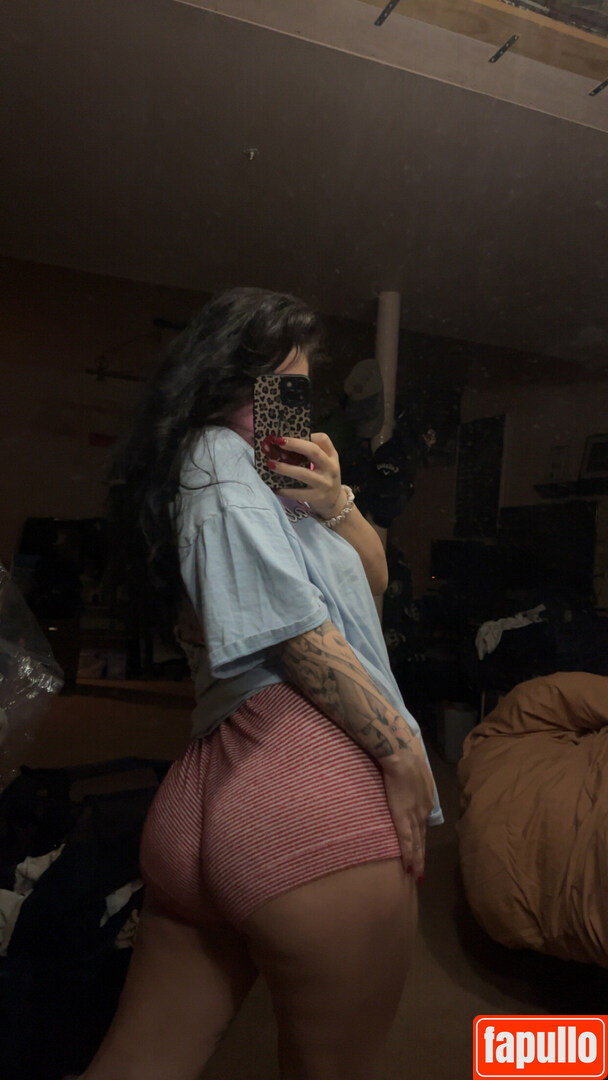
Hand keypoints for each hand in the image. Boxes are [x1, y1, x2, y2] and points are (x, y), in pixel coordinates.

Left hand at [264, 432, 345, 519]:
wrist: (335, 503)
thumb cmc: (324, 478)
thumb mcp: (324, 463)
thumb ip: (311, 453)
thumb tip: (284, 442)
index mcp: (331, 456)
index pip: (323, 439)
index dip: (307, 434)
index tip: (291, 434)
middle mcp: (330, 467)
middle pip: (313, 451)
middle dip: (294, 445)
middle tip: (277, 442)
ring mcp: (324, 483)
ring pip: (303, 473)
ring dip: (285, 468)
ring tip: (270, 464)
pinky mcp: (317, 497)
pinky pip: (298, 493)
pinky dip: (285, 490)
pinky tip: (274, 487)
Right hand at [380, 745, 434, 881]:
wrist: (400, 757)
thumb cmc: (405, 758)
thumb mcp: (416, 772)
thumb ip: (415, 784)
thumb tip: (409, 788)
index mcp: (426, 801)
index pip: (423, 825)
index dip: (421, 839)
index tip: (420, 851)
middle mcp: (423, 812)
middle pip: (422, 838)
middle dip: (421, 856)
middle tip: (420, 874)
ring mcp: (415, 816)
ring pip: (417, 843)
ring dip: (417, 861)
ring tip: (416, 876)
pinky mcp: (403, 818)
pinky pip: (407, 841)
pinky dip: (409, 855)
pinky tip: (408, 867)